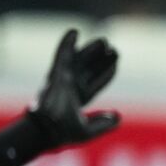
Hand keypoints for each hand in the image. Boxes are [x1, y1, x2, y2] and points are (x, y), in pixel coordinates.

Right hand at [28, 29, 120, 145]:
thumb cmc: (63, 133)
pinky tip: (74, 31)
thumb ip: (103, 124)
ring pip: (79, 60)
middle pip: (89, 69)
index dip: (106, 73)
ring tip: (104, 40)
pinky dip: (67, 44)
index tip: (115, 63)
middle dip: (101, 59)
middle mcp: (71, 88)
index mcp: (79, 99)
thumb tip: (118, 116)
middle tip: (113, 49)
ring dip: (91, 50)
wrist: (47, 131)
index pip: (96, 82)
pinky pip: (62, 56)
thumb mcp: (87, 131)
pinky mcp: (55, 75)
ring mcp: (63, 80)